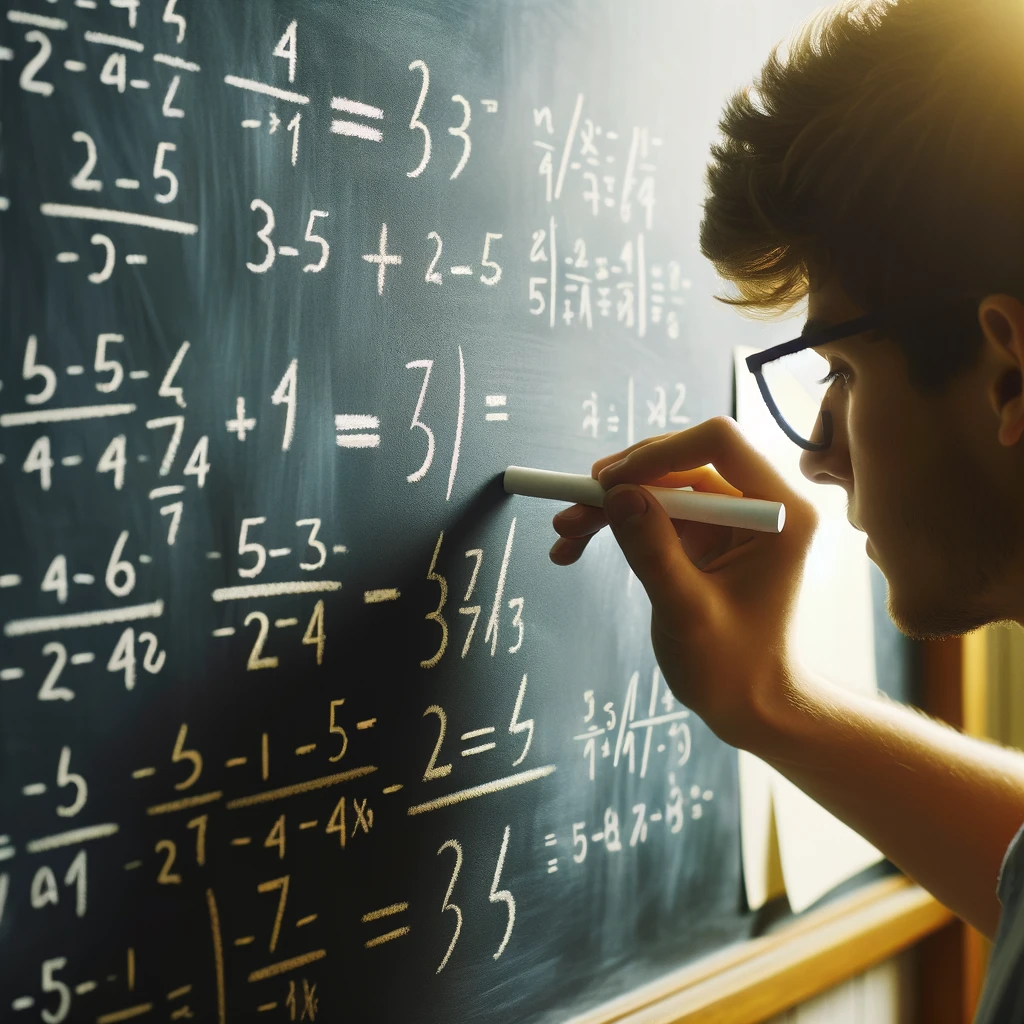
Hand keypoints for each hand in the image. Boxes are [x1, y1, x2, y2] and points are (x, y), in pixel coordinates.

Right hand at [550, 416, 819, 746]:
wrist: (750, 705)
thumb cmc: (732, 668)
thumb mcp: (686, 611)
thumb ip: (652, 550)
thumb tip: (616, 492)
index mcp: (779, 513)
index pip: (719, 444)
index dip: (658, 452)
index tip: (608, 482)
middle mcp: (760, 504)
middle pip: (682, 461)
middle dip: (622, 483)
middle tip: (571, 510)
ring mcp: (732, 518)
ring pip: (660, 487)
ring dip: (609, 506)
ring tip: (564, 534)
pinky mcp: (708, 535)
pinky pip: (656, 513)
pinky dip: (617, 525)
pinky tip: (576, 547)